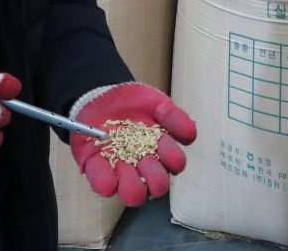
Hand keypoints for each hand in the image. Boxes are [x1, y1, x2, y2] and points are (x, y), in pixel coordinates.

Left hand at [69, 83, 196, 206]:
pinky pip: (102, 184)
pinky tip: (109, 181)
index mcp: (160, 150)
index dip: (174, 161)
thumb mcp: (157, 104)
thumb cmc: (133, 102)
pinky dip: (106, 185)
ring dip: (133, 188)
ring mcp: (120, 169)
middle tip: (147, 162)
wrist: (102, 95)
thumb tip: (191, 134)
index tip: (169, 152)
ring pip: (132, 193)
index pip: (174, 163)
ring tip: (127, 171)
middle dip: (156, 179)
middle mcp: (143, 165)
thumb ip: (173, 117)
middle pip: (156, 185)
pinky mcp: (96, 167)